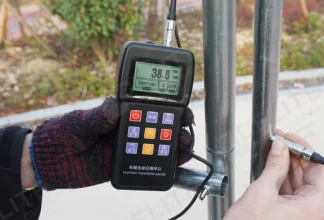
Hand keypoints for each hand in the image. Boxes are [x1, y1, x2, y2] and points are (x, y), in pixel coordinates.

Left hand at [28, 97, 194, 188]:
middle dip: (178, 122)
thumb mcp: (79, 122)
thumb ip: (98, 116)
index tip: (178, 103)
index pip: (148, 104)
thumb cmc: (62, 134)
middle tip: (185, 123)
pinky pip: (152, 161)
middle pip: (162, 123)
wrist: (50, 162)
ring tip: (184, 144)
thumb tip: (114, 107)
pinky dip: (167, 162)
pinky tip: (176, 160)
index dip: (166, 103)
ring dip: (177, 142)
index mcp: (120, 112)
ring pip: (161, 142)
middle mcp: (130, 127)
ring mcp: (131, 145)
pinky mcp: (129, 163)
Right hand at [225, 129, 323, 219]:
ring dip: (285, 169)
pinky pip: (290, 196)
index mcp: (315, 205)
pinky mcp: (290, 219)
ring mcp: (302, 217)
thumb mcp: (262, 192)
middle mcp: (313, 212)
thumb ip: (274, 166)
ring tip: (273, 153)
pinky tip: (271, 169)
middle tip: (279, 142)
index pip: (316, 168)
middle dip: (292, 158)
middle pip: (308, 176)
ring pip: (298, 186)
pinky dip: (281, 182)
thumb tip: (280, 148)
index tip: (291, 139)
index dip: (303, 150)